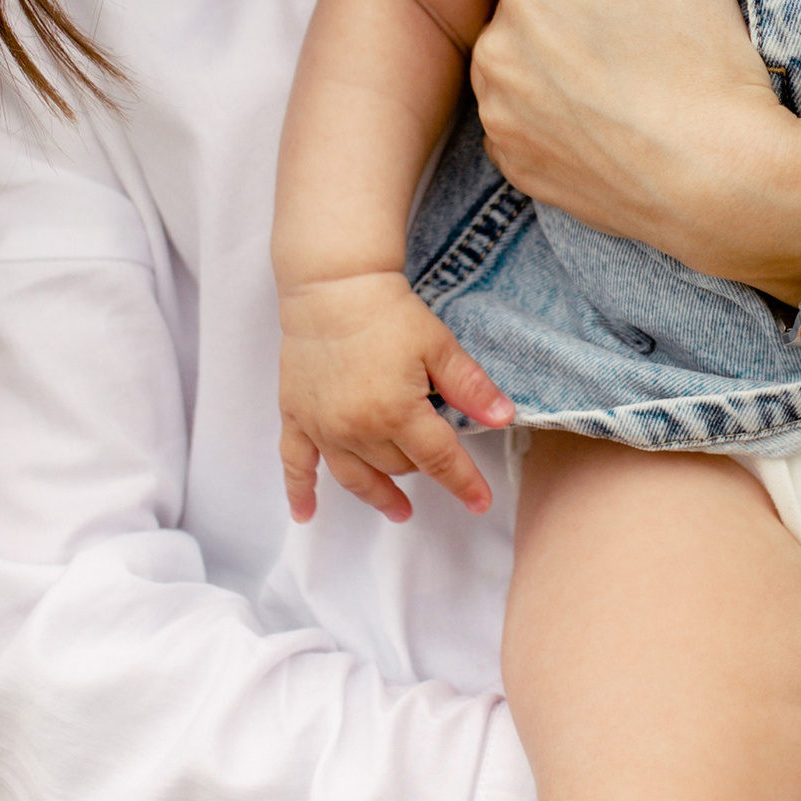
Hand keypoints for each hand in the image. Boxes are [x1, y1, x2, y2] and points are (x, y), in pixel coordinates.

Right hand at [277, 273, 512, 525]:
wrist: (332, 286)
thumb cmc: (388, 312)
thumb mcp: (439, 345)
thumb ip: (471, 387)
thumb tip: (505, 418)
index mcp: (396, 413)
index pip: (439, 461)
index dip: (464, 484)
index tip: (480, 502)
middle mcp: (357, 429)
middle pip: (398, 468)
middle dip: (420, 468)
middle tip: (432, 459)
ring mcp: (322, 427)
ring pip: (355, 477)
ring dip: (378, 496)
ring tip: (398, 510)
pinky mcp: (296, 416)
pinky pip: (295, 464)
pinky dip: (299, 491)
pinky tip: (304, 513)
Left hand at [470, 0, 800, 292]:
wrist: (719, 181)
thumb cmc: (704, 63)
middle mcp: (494, 52)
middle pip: (527, 3)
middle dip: (567, 8)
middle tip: (634, 37)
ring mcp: (499, 116)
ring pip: (519, 61)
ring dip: (552, 60)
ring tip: (619, 81)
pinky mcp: (514, 165)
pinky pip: (522, 118)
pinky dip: (551, 115)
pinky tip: (604, 120)